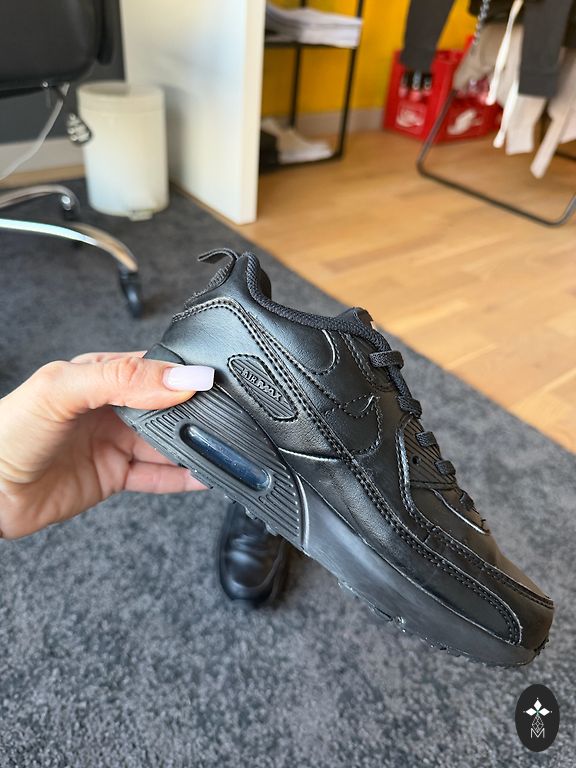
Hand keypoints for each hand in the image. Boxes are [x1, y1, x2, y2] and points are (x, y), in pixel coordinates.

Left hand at [0, 351, 214, 538]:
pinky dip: (183, 478)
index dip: (184, 373)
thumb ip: (122, 379)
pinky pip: (158, 476)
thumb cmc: (10, 431)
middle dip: (197, 411)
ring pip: (167, 443)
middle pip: (168, 407)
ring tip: (227, 447)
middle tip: (230, 416)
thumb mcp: (63, 390)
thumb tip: (180, 377)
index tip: (215, 381)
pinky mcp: (115, 476)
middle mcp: (112, 408)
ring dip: (195, 445)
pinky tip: (206, 475)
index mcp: (101, 374)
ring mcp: (115, 442)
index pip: (155, 368)